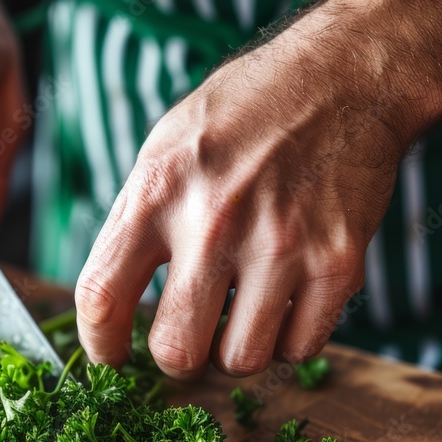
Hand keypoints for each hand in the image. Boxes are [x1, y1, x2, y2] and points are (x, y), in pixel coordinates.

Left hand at [76, 0, 441, 380]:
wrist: (341, 80)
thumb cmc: (242, 118)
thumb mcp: (164, 149)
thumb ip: (135, 224)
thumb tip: (112, 306)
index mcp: (158, 193)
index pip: (102, 297)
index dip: (99, 346)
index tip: (110, 357)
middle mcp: (214, 223)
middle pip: (176, 350)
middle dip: (176, 359)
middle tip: (187, 339)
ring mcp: (281, 246)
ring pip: (242, 361)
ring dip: (236, 350)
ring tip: (242, 313)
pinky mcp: (337, 262)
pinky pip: (301, 347)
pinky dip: (289, 338)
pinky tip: (286, 301)